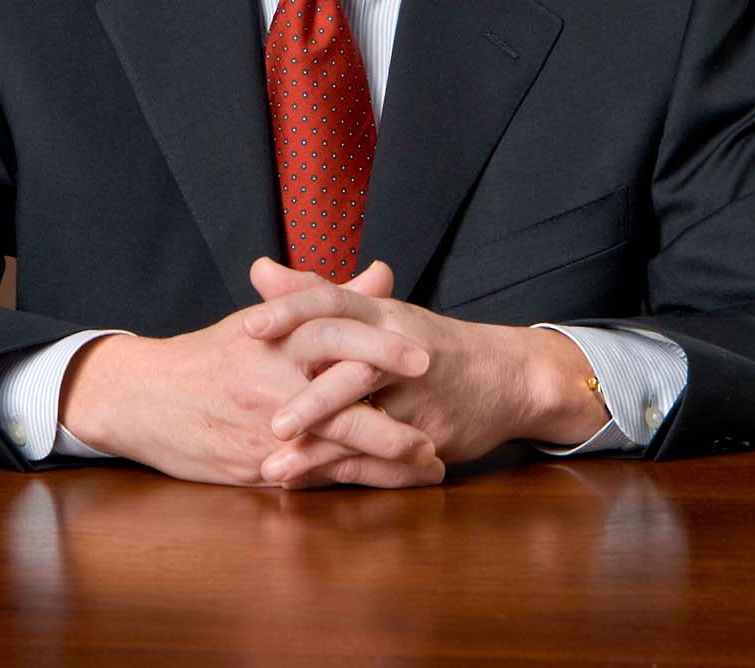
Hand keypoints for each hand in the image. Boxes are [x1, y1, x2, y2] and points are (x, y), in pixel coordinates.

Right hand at [58, 259, 441, 488]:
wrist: (147, 399)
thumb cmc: (215, 354)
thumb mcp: (266, 318)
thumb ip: (329, 296)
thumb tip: (383, 273)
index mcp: (274, 336)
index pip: (334, 331)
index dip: (381, 343)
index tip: (424, 354)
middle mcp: (269, 381)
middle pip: (340, 394)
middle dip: (392, 412)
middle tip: (437, 420)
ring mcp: (264, 427)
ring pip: (334, 444)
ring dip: (386, 456)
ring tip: (431, 460)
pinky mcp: (258, 465)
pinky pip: (316, 476)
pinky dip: (358, 480)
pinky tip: (392, 483)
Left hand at [246, 260, 605, 487]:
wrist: (506, 376)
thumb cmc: (426, 343)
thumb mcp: (377, 312)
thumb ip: (316, 293)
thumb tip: (258, 270)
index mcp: (383, 313)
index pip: (333, 302)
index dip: (291, 312)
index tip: (248, 328)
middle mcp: (401, 349)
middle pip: (353, 368)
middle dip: (310, 397)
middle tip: (266, 419)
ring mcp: (419, 396)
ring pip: (367, 421)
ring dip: (320, 447)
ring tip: (274, 466)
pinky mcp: (432, 435)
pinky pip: (382, 458)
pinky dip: (343, 472)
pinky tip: (308, 484)